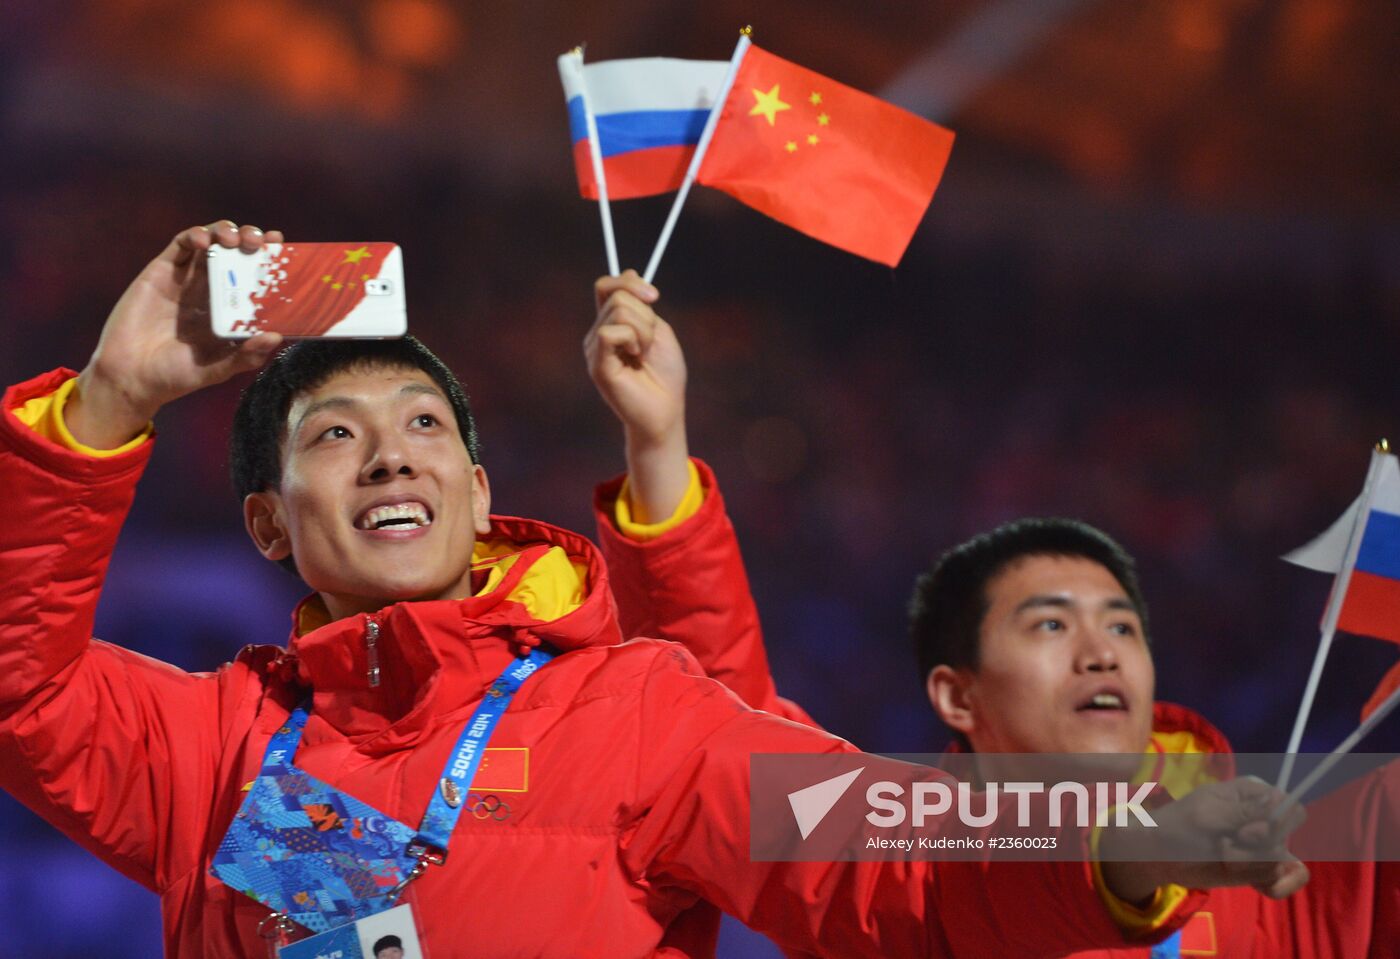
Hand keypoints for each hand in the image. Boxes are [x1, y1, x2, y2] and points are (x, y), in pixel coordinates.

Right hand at [67, 221, 284, 447]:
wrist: (131, 376)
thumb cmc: (176, 376)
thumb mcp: (218, 369)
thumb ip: (246, 356)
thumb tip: (276, 337)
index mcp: (230, 310)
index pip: (256, 277)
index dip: (270, 260)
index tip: (284, 247)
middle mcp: (212, 290)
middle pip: (237, 253)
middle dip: (251, 239)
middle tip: (261, 241)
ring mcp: (187, 278)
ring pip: (212, 242)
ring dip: (226, 231)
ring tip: (235, 239)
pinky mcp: (161, 271)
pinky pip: (181, 245)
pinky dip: (195, 236)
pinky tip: (204, 241)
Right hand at [585, 270, 689, 522]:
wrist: (666, 410)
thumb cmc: (665, 374)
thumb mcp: (659, 329)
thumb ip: (641, 303)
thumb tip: (629, 273)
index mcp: (611, 323)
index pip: (607, 286)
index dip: (629, 282)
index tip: (654, 296)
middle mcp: (598, 333)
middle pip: (618, 295)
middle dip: (646, 314)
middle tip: (651, 343)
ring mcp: (594, 348)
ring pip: (618, 310)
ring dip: (644, 329)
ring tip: (644, 353)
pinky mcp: (597, 364)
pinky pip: (610, 332)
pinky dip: (632, 339)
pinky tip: (636, 357)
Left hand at [1100, 777, 1309, 903]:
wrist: (1162, 856)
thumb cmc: (1179, 825)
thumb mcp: (1210, 813)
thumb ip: (1247, 810)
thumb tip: (1284, 800)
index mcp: (1254, 793)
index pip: (1292, 809)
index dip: (1277, 825)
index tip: (1246, 833)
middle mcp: (1264, 817)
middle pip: (1285, 838)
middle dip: (1255, 848)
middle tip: (1224, 844)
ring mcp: (1264, 845)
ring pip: (1282, 862)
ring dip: (1249, 865)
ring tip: (1223, 857)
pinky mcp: (1261, 868)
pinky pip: (1288, 880)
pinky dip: (1276, 886)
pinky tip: (1260, 887)